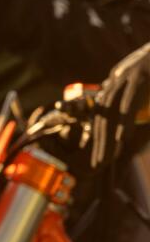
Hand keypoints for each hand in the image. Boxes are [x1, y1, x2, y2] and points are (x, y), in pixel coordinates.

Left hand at [92, 41, 149, 166]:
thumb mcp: (146, 90)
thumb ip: (136, 107)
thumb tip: (127, 127)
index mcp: (117, 83)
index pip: (102, 115)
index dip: (99, 138)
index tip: (100, 159)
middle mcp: (116, 80)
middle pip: (102, 116)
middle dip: (99, 143)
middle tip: (97, 165)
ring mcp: (127, 77)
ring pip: (111, 112)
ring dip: (107, 137)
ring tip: (105, 158)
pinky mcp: (140, 76)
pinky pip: (129, 102)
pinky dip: (124, 121)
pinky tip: (121, 139)